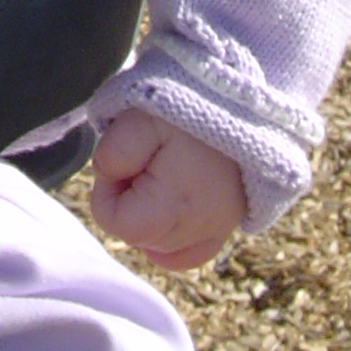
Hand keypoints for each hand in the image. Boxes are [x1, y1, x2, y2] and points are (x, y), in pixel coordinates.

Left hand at [88, 112, 245, 269]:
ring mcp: (218, 226)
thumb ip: (114, 150)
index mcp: (174, 203)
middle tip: (140, 160)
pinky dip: (170, 239)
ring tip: (158, 170)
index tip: (120, 160)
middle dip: (127, 201)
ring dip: (148, 214)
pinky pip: (191, 253)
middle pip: (138, 234)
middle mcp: (199, 225)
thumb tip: (106, 177)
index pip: (117, 224)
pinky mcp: (229, 221)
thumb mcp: (141, 115)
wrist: (244, 97)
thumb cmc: (189, 104)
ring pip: (161, 243)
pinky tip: (162, 214)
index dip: (106, 192)